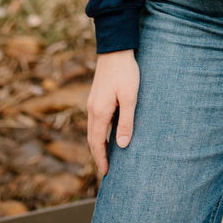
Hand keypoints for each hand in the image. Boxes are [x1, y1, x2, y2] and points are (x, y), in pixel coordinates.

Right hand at [86, 50, 139, 174]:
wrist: (116, 49)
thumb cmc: (125, 72)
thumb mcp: (130, 97)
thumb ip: (126, 121)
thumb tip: (122, 145)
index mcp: (100, 112)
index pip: (97, 143)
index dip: (101, 159)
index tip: (106, 173)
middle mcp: (92, 109)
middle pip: (92, 139)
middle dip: (98, 155)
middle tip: (105, 169)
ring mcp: (92, 102)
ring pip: (92, 129)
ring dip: (98, 144)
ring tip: (107, 155)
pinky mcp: (96, 96)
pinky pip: (95, 120)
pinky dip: (99, 132)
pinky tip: (107, 133)